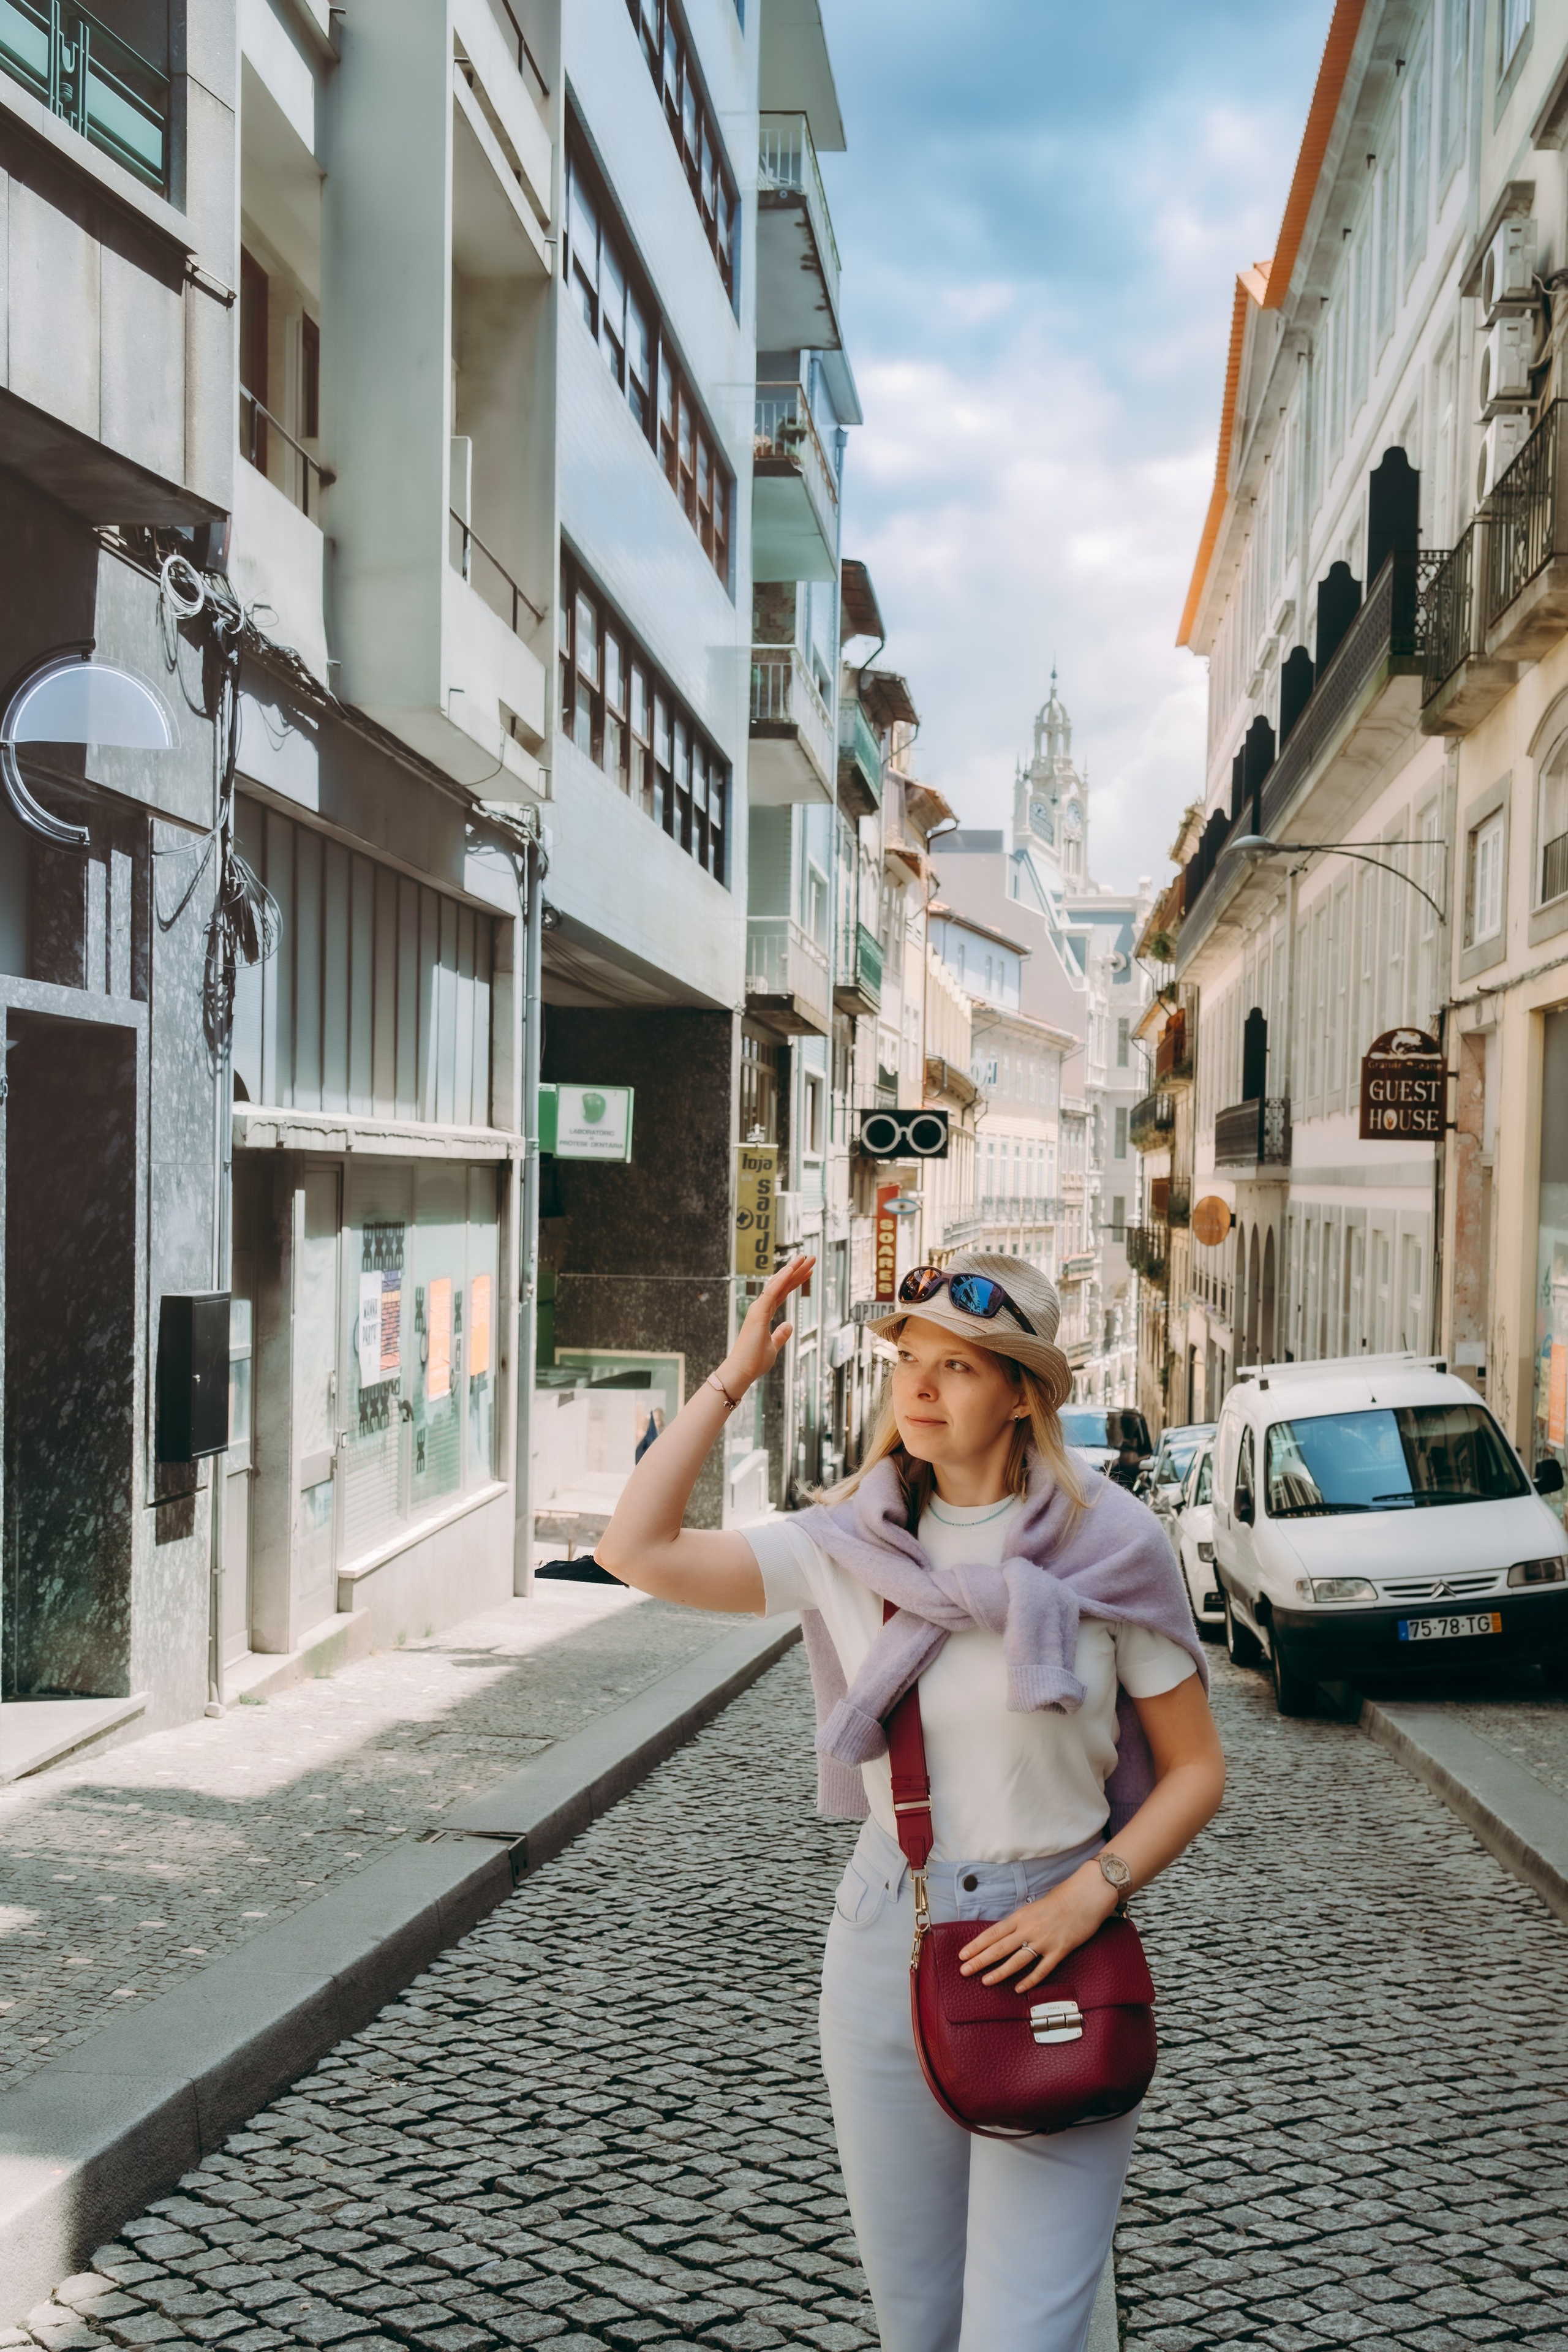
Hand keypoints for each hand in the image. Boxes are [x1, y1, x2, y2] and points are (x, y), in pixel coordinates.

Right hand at [719, 1254, 815, 1394]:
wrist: (742, 1370)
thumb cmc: (754, 1361)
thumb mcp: (773, 1347)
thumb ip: (781, 1335)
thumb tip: (789, 1325)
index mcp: (764, 1314)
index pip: (783, 1292)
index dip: (795, 1281)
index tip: (808, 1271)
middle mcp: (761, 1308)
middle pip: (782, 1284)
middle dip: (797, 1270)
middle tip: (810, 1258)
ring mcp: (759, 1309)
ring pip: (777, 1283)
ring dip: (792, 1269)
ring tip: (804, 1257)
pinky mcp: (758, 1313)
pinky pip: (771, 1292)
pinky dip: (781, 1279)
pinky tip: (791, 1269)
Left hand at [957, 1862, 1118, 1994]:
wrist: (1086, 1896)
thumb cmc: (1061, 1898)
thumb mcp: (1034, 1907)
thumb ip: (1021, 1921)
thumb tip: (1007, 1934)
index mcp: (1021, 1916)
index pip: (993, 1933)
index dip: (976, 1945)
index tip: (962, 1954)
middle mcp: (1029, 1929)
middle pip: (999, 1948)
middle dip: (980, 1960)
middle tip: (964, 1971)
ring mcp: (1044, 1941)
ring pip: (1016, 1960)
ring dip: (999, 1972)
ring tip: (985, 1981)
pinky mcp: (1059, 1951)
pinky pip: (1041, 1969)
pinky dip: (1029, 1981)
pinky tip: (1018, 1989)